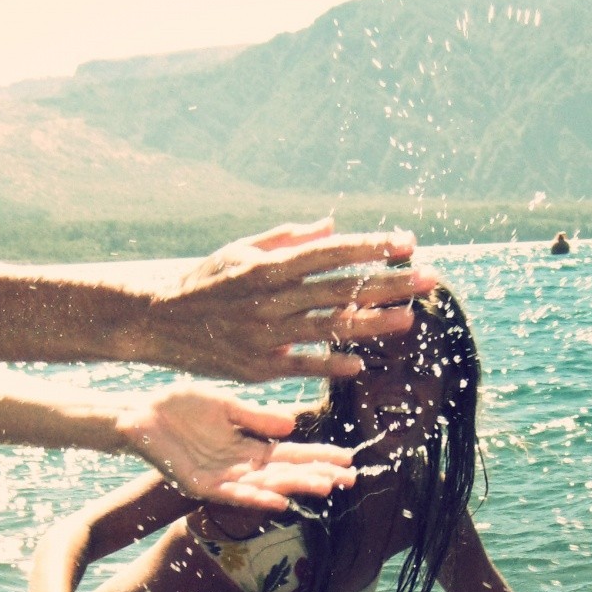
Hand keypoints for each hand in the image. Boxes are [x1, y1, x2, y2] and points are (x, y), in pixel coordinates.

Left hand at [120, 384, 356, 508]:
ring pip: (265, 486)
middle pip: (285, 473)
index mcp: (247, 444)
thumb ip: (256, 417)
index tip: (348, 459)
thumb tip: (292, 424)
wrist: (139, 414)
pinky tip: (279, 502)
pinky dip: (256, 499)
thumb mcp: (225, 407)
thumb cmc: (180, 409)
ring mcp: (221, 478)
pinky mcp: (200, 485)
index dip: (318, 456)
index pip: (290, 453)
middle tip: (350, 479)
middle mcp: (239, 465)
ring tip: (324, 487)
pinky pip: (233, 495)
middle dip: (317, 475)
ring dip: (295, 488)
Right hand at [147, 222, 433, 381]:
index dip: (373, 248)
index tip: (408, 242)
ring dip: (373, 323)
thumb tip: (333, 225)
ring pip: (330, 328)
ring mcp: (268, 335)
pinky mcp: (260, 366)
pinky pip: (303, 365)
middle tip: (430, 278)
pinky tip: (361, 362)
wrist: (160, 322)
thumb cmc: (205, 281)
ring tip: (410, 319)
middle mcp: (272, 299)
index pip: (333, 253)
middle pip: (342, 289)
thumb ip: (289, 237)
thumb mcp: (241, 249)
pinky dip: (332, 363)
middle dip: (389, 283)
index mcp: (270, 266)